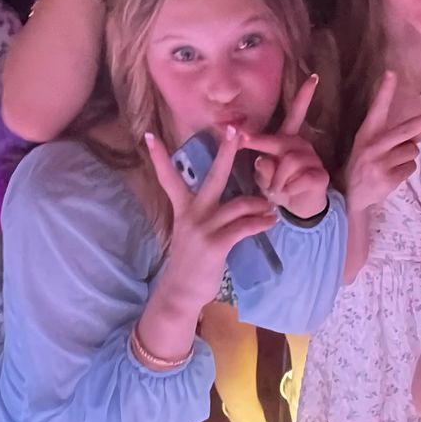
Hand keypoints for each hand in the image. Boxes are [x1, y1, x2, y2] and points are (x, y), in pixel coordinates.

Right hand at [145, 126, 280, 307]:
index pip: (168, 177)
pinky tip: (270, 221)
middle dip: (225, 151)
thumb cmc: (190, 261)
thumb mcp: (190, 232)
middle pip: (213, 176)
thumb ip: (203, 215)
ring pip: (238, 204)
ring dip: (259, 203)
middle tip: (235, 129)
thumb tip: (226, 202)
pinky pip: (244, 226)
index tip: (149, 134)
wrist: (181, 292)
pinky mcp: (216, 244)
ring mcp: (204, 228)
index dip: (159, 157)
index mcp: (183, 208)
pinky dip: (261, 222)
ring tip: (270, 207)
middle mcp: (192, 213)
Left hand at [242, 74, 329, 219]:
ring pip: (288, 162)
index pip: (297, 114)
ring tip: (275, 191)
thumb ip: (262, 169)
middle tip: (253, 156)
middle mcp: (302, 146)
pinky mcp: (321, 175)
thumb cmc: (280, 188)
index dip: (304, 97)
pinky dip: (289, 190)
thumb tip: (263, 160)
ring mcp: (313, 160)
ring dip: (276, 180)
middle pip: (281, 141)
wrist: (301, 211)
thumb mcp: (265, 179)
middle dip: (263, 146)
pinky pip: (300, 178)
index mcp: (288, 141)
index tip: (313, 78)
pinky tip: (290, 195)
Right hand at [344, 71, 420, 209]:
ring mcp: (380, 162)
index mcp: (367, 133)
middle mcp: (373, 145)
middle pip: (408, 129)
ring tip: (391, 164)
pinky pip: (411, 167)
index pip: (377, 108)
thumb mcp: (376, 147)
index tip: (391, 73)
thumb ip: (401, 136)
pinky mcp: (388, 177)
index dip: (384, 91)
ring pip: (413, 150)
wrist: (349, 196)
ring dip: (408, 157)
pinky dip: (405, 171)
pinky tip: (391, 175)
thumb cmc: (366, 165)